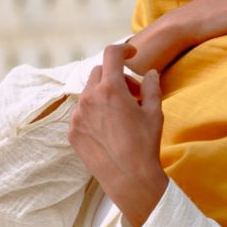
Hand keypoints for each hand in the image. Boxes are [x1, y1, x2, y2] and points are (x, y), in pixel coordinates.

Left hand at [68, 43, 169, 226]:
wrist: (129, 179)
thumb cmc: (145, 145)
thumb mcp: (154, 112)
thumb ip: (151, 87)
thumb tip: (150, 73)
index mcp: (110, 89)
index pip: (111, 54)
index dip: (123, 48)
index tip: (131, 52)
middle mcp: (89, 98)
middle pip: (100, 72)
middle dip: (116, 77)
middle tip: (133, 94)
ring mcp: (77, 115)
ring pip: (89, 93)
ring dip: (104, 95)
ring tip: (121, 115)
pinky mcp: (72, 131)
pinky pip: (82, 112)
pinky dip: (94, 112)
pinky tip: (109, 129)